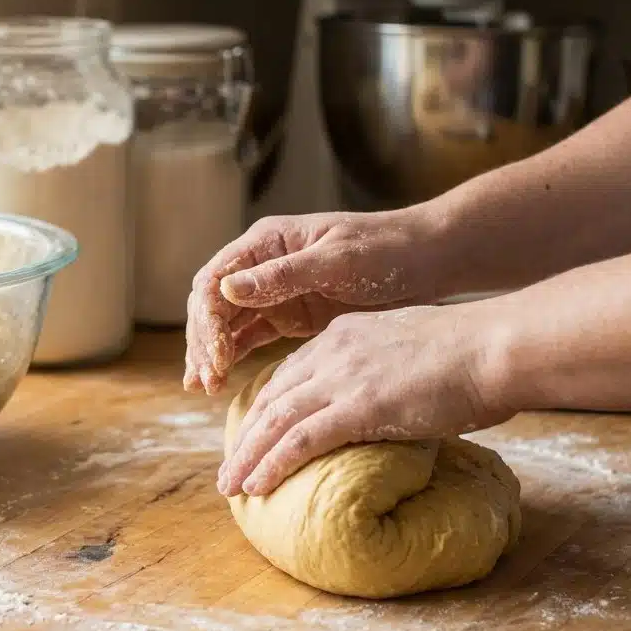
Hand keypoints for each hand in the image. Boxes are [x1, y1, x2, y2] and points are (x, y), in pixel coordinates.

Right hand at [183, 210, 443, 394]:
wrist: (427, 262)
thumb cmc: (386, 250)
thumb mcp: (337, 260)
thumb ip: (283, 275)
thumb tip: (228, 289)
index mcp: (267, 242)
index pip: (215, 279)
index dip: (209, 319)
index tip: (218, 354)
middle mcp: (261, 265)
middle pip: (212, 304)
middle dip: (204, 341)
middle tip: (208, 380)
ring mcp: (272, 293)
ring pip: (225, 325)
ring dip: (211, 354)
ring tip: (205, 389)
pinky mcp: (288, 317)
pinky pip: (248, 338)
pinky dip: (231, 358)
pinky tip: (219, 383)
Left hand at [216, 305, 513, 496]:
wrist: (494, 347)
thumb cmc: (474, 354)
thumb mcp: (414, 352)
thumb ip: (390, 372)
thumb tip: (394, 400)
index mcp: (346, 334)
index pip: (292, 373)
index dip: (268, 407)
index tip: (255, 433)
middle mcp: (333, 352)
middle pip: (273, 397)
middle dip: (247, 435)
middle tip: (230, 466)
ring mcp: (343, 378)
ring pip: (276, 420)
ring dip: (247, 457)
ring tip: (230, 486)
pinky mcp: (358, 407)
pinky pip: (300, 440)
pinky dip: (272, 464)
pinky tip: (256, 485)